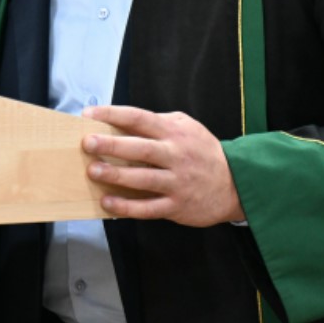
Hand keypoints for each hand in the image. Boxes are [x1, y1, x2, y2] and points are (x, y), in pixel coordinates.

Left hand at [81, 105, 244, 226]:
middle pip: (140, 148)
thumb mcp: (188, 127)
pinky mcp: (176, 205)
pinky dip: (126, 206)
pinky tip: (108, 201)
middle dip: (112, 145)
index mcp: (174, 133)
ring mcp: (176, 182)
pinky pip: (148, 208)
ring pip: (143, 178)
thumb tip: (124, 120)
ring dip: (116, 175)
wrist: (235, 183)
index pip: (140, 119)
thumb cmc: (204, 152)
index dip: (113, 114)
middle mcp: (175, 155)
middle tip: (88, 143)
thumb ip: (160, 122)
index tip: (90, 114)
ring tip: (93, 171)